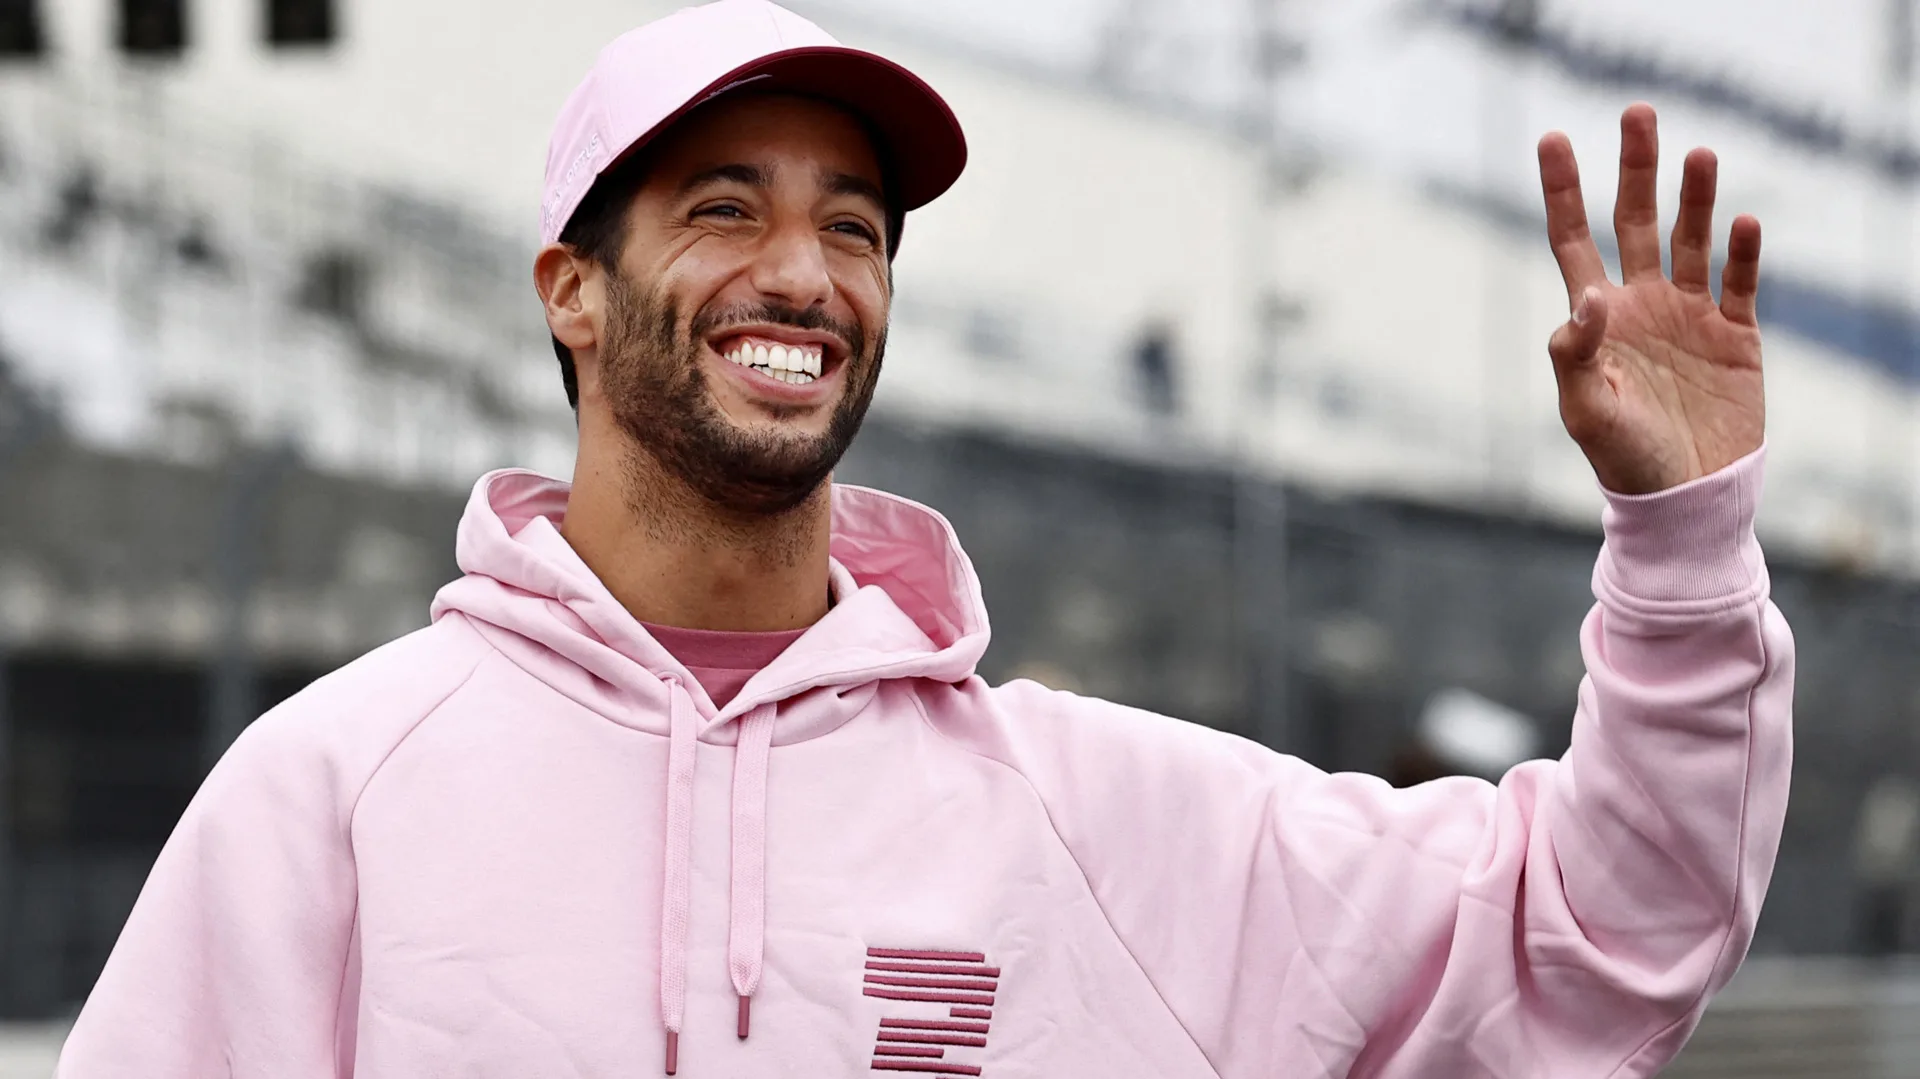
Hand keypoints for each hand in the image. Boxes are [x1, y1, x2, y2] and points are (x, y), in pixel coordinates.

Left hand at [1537, 103, 1764, 494]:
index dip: (1562, 192)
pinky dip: (1744, 253)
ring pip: (1691, 240)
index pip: (1573, 240)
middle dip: (1635, 169)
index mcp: (1596, 319)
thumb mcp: (1587, 411)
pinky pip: (1740, 283)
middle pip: (1633, 221)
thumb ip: (1576, 356)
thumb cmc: (1623, 460)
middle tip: (1637, 114)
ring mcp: (1689, 316)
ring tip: (1697, 155)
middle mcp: (1641, 305)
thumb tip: (1584, 300)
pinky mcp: (1736, 335)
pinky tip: (1744, 222)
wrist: (1685, 498)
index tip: (1553, 139)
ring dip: (1694, 198)